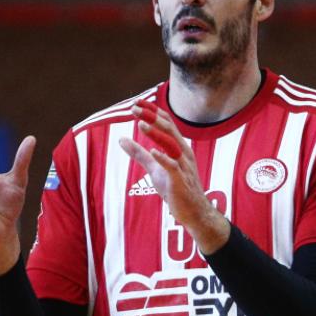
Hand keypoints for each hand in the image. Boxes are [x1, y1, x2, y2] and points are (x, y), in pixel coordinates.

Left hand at [118, 100, 229, 254]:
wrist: (194, 212)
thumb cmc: (175, 188)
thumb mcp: (154, 168)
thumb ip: (139, 153)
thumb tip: (121, 139)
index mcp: (179, 146)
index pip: (166, 123)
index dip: (152, 112)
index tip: (136, 103)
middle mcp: (183, 152)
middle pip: (169, 129)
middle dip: (152, 117)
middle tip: (134, 108)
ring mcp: (184, 166)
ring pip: (171, 145)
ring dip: (157, 133)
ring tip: (141, 124)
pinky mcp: (181, 181)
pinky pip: (173, 167)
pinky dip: (164, 159)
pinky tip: (153, 152)